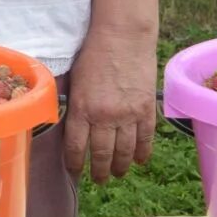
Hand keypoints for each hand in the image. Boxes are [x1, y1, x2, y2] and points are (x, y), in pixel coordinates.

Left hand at [63, 23, 159, 182]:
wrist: (122, 36)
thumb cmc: (93, 54)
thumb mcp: (74, 81)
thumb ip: (74, 106)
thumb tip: (70, 127)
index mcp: (81, 108)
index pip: (76, 146)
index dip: (75, 163)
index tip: (75, 171)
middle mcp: (104, 116)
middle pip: (101, 154)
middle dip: (99, 171)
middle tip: (98, 180)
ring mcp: (128, 115)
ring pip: (125, 151)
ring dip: (121, 166)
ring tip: (117, 174)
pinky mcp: (146, 110)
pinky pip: (146, 139)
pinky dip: (143, 153)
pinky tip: (140, 161)